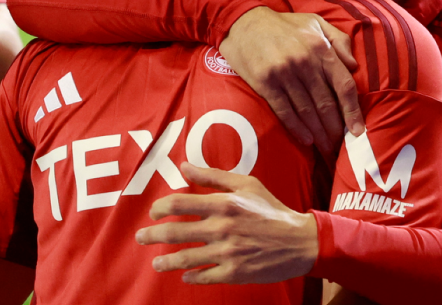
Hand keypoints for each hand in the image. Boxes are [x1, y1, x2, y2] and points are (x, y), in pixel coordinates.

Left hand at [137, 164, 316, 284]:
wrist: (301, 242)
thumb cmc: (272, 210)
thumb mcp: (246, 184)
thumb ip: (213, 176)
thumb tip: (185, 165)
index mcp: (223, 204)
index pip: (179, 203)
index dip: (159, 208)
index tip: (153, 213)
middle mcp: (222, 228)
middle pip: (174, 232)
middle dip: (152, 235)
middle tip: (141, 238)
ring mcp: (227, 252)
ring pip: (185, 258)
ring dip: (166, 261)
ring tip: (156, 263)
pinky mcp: (234, 272)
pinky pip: (204, 276)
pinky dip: (190, 277)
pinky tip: (184, 275)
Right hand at [222, 8, 362, 147]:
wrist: (243, 22)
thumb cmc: (283, 24)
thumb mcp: (315, 23)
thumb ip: (339, 40)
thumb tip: (354, 66)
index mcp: (320, 48)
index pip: (344, 85)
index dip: (353, 111)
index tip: (358, 131)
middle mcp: (304, 62)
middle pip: (326, 104)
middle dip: (335, 129)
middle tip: (340, 147)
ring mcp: (284, 73)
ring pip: (307, 111)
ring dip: (318, 134)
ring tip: (325, 149)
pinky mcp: (265, 83)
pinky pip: (284, 111)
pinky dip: (297, 128)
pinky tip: (306, 140)